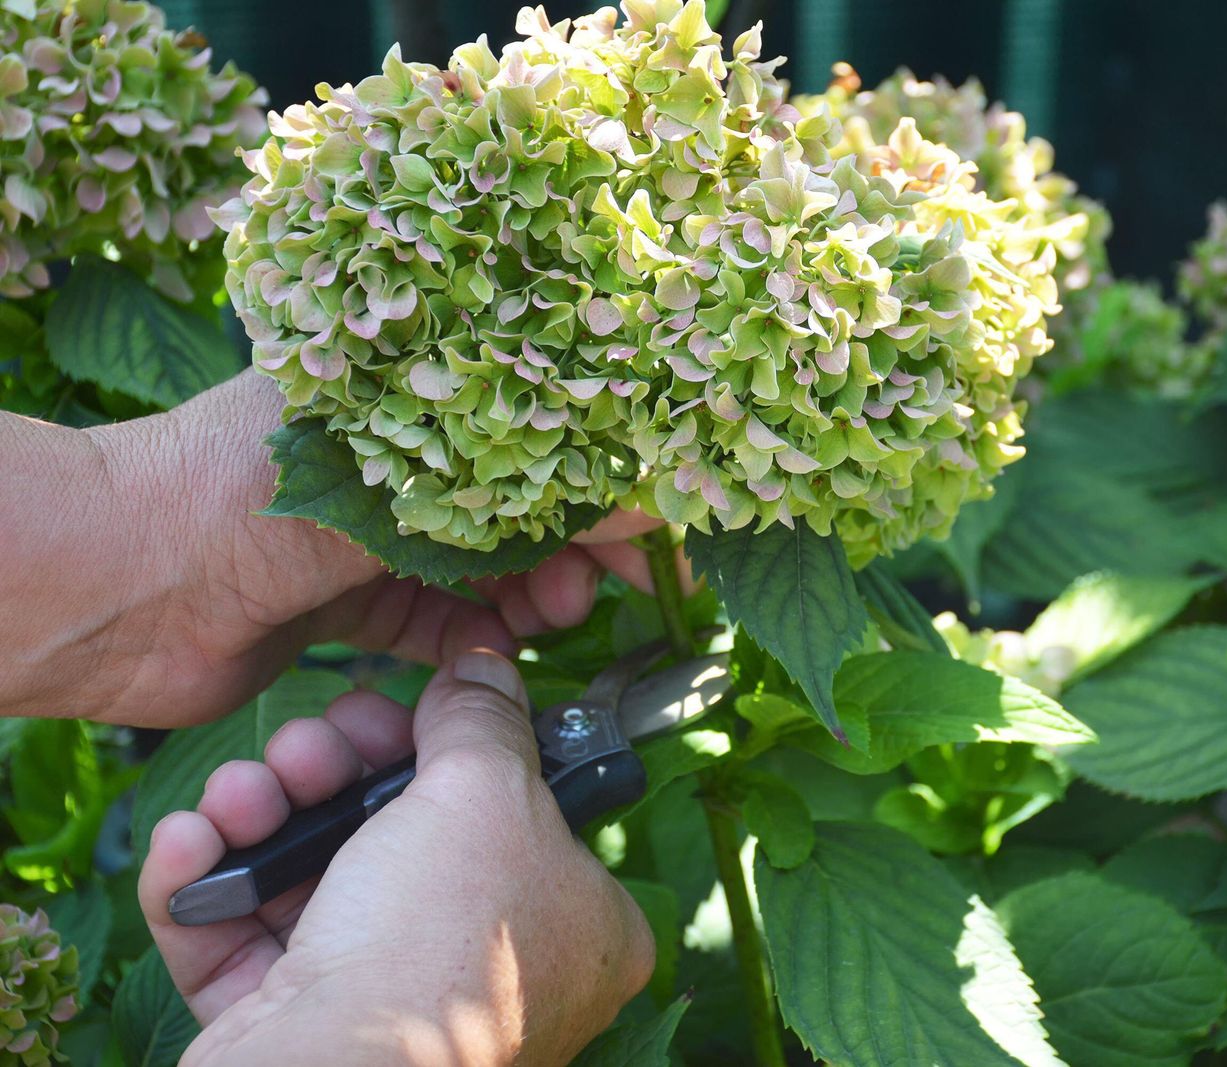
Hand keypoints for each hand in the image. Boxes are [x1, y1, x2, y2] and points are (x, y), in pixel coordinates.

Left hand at [1, 370, 670, 726]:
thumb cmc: (240, 494)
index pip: (526, 424)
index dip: (596, 471)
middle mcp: (385, 463)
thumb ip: (514, 495)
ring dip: (530, 592)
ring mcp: (365, 538)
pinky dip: (473, 640)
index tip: (652, 518)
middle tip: (611, 578)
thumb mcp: (390, 479)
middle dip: (572, 541)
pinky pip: (432, 625)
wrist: (109, 587)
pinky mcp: (345, 608)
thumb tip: (640, 499)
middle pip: (511, 501)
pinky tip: (504, 647)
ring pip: (480, 568)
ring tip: (559, 610)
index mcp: (392, 394)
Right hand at [139, 650, 654, 1066]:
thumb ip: (484, 719)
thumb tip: (485, 668)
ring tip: (245, 793)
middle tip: (312, 740)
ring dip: (266, 813)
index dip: (462, 751)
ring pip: (318, 874)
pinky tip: (190, 841)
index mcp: (574, 923)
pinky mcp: (299, 1032)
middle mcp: (490, 968)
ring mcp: (391, 1003)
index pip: (526, 810)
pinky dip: (210, 884)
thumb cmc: (441, 938)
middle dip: (339, 768)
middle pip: (406, 830)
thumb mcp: (487, 791)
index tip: (416, 706)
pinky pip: (248, 941)